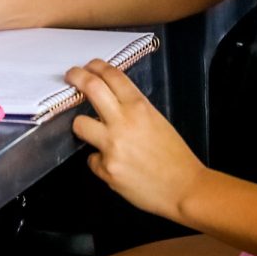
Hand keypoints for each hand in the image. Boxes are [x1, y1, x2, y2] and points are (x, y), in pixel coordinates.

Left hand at [68, 59, 205, 219]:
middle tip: (71, 76)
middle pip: (90, 87)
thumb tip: (112, 102)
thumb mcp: (158, 121)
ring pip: (78, 124)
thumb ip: (133, 109)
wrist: (185, 189)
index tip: (89, 66)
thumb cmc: (175, 158)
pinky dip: (100, 161)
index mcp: (140, 107)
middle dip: (76, 76)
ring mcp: (112, 146)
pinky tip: (115, 164)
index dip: (96, 66)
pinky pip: (92, 159)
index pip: (112, 75)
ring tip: (90, 131)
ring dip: (82, 126)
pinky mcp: (106, 169)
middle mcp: (123, 122)